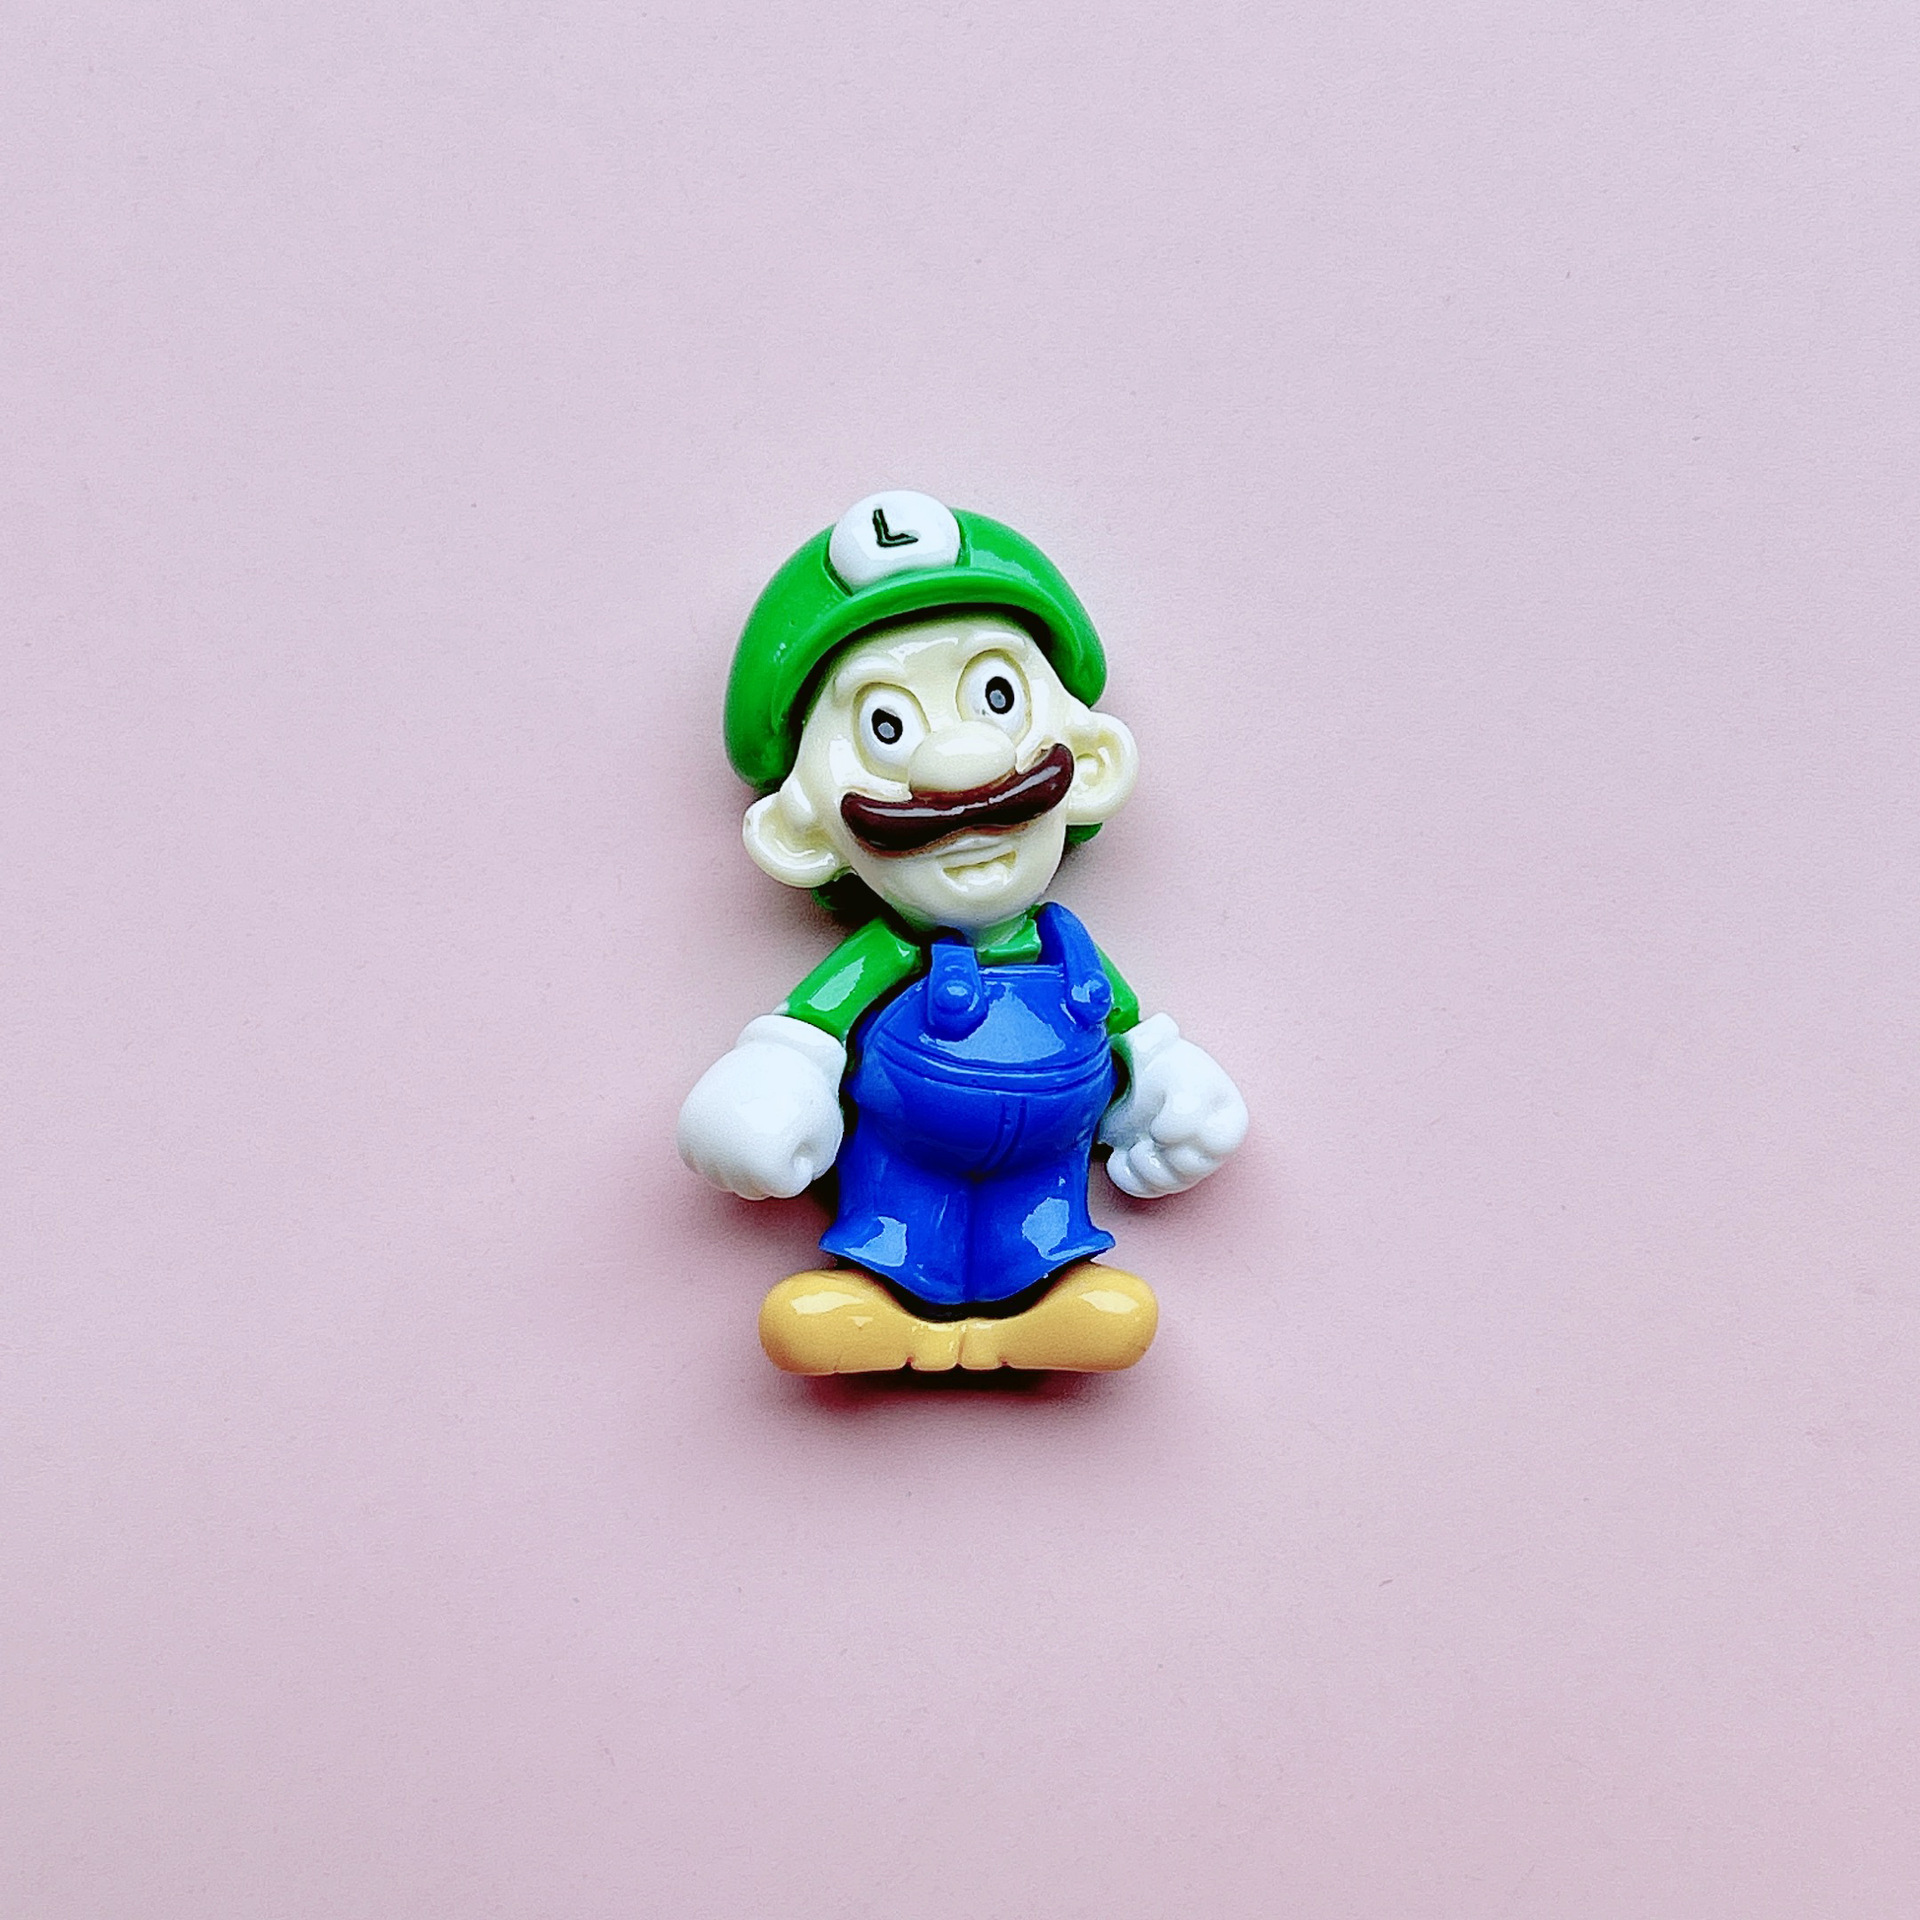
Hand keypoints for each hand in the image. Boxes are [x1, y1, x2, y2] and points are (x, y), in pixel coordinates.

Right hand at [677, 1015, 845, 1199]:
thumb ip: (807, 1174)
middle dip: (772, 1166)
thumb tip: (778, 1184)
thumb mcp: (827, 1142)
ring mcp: (702, 1141)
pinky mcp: (687, 1126)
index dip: (800, 1164)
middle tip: (780, 1128)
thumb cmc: (809, 1095)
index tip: (801, 1134)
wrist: (778, 1049)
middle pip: (752, 1189)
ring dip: (743, 1161)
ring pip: (724, 1177)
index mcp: (762, 1163)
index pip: (784, 1188)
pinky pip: (698, 1160)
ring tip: (759, 1125)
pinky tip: (735, 1129)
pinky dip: (716, 1150)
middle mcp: (725, 1157)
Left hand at [1100, 1014, 1247, 1198]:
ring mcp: (1188, 1166)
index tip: (1159, 1117)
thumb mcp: (1156, 1042)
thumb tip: (1161, 1031)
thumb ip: (1158, 1036)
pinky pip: (1144, 1190)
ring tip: (1135, 1137)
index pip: (1219, 1140)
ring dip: (1142, 1160)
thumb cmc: (1155, 1063)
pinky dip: (1125, 1173)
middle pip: (1192, 1166)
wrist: (1134, 1083)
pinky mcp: (1162, 1180)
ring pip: (1168, 1181)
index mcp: (1225, 1110)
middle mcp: (1213, 1144)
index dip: (1179, 1129)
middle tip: (1148, 1127)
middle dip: (1163, 1147)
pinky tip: (1120, 1152)